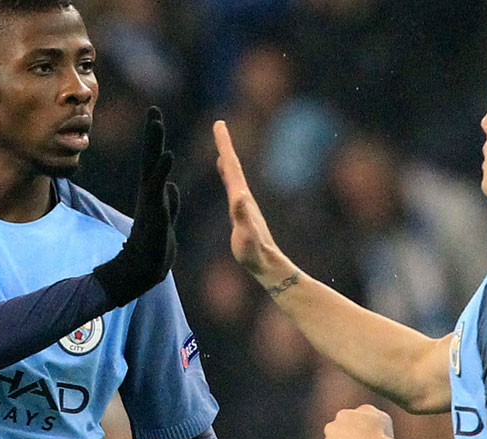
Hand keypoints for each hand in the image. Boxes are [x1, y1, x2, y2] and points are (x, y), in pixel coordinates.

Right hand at [93, 107, 178, 306]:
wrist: (142, 275)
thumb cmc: (153, 251)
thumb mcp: (166, 221)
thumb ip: (169, 203)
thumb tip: (172, 187)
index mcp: (154, 196)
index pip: (155, 163)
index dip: (156, 141)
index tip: (156, 118)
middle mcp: (149, 196)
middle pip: (151, 159)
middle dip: (153, 135)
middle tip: (154, 111)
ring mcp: (149, 204)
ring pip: (152, 169)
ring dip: (154, 146)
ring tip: (156, 124)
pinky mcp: (152, 214)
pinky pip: (157, 188)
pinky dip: (161, 171)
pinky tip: (167, 155)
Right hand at [212, 121, 294, 285]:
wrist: (267, 266)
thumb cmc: (254, 254)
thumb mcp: (246, 235)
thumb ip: (242, 217)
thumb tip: (240, 196)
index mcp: (241, 198)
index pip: (231, 166)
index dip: (225, 145)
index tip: (219, 124)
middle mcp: (243, 197)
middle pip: (233, 166)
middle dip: (225, 145)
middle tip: (219, 126)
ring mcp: (244, 205)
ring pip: (233, 176)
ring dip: (227, 160)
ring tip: (220, 148)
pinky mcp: (243, 213)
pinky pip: (232, 187)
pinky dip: (228, 176)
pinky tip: (226, 175)